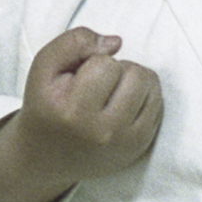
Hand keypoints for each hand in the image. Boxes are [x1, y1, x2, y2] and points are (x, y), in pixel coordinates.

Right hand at [15, 27, 163, 183]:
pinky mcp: (140, 146)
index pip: (106, 64)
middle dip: (116, 70)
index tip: (78, 79)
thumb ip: (73, 42)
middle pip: (134, 73)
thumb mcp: (43, 68)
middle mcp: (101, 131)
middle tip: (96, 86)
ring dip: (133, 80)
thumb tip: (116, 43)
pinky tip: (121, 105)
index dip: (92, 62)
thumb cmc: (46, 107)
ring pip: (151, 85)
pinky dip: (142, 97)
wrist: (45, 158)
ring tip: (110, 92)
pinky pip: (158, 103)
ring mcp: (124, 142)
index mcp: (72, 112)